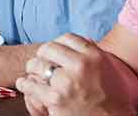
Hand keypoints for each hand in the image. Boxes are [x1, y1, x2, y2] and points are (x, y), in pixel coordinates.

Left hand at [16, 33, 137, 115]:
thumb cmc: (113, 98)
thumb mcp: (109, 69)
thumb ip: (94, 53)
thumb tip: (85, 39)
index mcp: (94, 56)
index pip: (67, 38)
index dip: (58, 43)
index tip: (54, 51)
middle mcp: (80, 65)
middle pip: (48, 48)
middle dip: (42, 55)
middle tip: (40, 63)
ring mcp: (66, 82)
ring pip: (36, 64)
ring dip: (32, 69)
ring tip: (32, 73)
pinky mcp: (55, 98)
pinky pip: (30, 84)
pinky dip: (24, 84)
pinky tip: (24, 84)